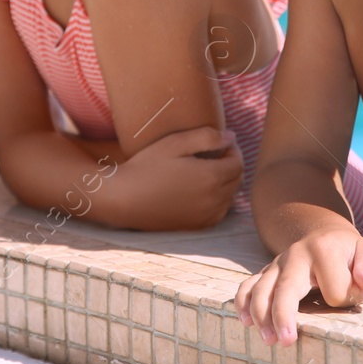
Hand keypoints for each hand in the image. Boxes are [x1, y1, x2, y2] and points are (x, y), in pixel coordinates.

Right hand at [113, 126, 243, 229]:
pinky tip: (200, 191)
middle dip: (231, 165)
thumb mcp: (174, 143)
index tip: (220, 143)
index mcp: (211, 177)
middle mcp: (214, 200)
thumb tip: (231, 137)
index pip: (238, 163)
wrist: (124, 199)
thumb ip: (206, 137)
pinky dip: (218, 200)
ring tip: (206, 171)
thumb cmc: (147, 166)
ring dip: (226, 183)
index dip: (233, 150)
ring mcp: (207, 216)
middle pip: (237, 180)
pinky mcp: (198, 226)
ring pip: (230, 197)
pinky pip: (219, 212)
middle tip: (213, 155)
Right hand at [234, 222, 362, 344]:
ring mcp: (278, 262)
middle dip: (283, 314)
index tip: (355, 294)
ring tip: (268, 340)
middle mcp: (296, 254)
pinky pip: (249, 284)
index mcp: (324, 249)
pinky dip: (243, 302)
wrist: (325, 234)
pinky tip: (245, 320)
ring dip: (261, 314)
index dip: (347, 299)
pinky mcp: (268, 271)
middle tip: (286, 340)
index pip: (334, 290)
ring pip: (262, 288)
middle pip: (286, 287)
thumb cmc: (350, 253)